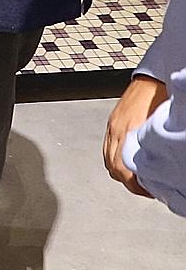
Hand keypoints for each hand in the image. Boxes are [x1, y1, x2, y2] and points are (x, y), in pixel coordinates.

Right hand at [104, 74, 166, 196]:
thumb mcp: (158, 126)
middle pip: (112, 167)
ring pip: (108, 159)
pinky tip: (129, 161)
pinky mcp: (112, 123)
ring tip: (137, 177)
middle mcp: (115, 130)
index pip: (122, 169)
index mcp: (126, 132)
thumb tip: (157, 168)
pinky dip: (116, 160)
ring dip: (121, 172)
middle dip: (128, 182)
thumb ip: (153, 146)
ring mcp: (112, 126)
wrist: (153, 78)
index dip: (135, 185)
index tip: (148, 191)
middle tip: (145, 189)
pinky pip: (107, 148)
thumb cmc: (161, 97)